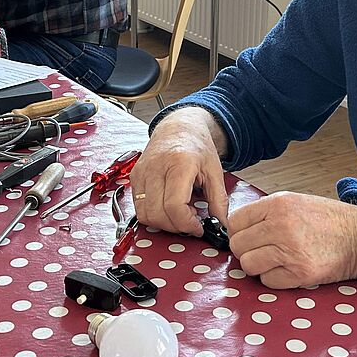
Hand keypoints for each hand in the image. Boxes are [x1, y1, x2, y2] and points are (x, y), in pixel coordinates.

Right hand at [130, 107, 229, 235]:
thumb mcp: (215, 171)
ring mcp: (142, 172)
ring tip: (179, 214)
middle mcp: (156, 167)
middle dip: (176, 226)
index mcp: (179, 163)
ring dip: (162, 223)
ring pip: (144, 214)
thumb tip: (222, 225)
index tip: (198, 227)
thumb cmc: (197, 146)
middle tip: (191, 222)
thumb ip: (219, 200)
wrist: (179, 128)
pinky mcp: (134, 177)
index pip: (174, 206)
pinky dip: (153, 214)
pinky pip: (138, 207)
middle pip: (157, 214)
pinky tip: (168, 207)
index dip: (186, 224)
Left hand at [227, 191, 356, 288]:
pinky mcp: (300, 273)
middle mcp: (281, 226)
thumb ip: (266, 212)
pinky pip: (267, 281)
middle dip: (247, 250)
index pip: (235, 221)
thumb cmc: (330, 221)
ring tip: (275, 261)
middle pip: (238, 245)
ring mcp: (290, 251)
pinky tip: (288, 269)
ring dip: (258, 266)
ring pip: (248, 265)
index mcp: (279, 204)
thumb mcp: (296, 202)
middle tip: (262, 250)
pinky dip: (274, 279)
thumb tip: (238, 228)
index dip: (239, 232)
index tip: (248, 237)